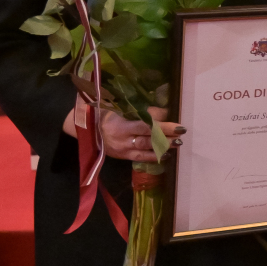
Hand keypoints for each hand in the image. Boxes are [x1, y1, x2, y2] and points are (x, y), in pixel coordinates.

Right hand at [62, 95, 181, 162]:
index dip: (159, 120)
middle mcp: (121, 138)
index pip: (143, 123)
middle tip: (181, 130)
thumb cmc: (102, 114)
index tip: (172, 114)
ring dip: (164, 145)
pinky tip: (167, 155)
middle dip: (166, 133)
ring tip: (178, 142)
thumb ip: (136, 109)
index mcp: (119, 124)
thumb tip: (161, 110)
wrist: (84, 131)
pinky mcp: (123, 156)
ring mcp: (122, 149)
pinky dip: (154, 156)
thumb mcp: (116, 107)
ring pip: (146, 148)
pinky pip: (140, 158)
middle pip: (148, 136)